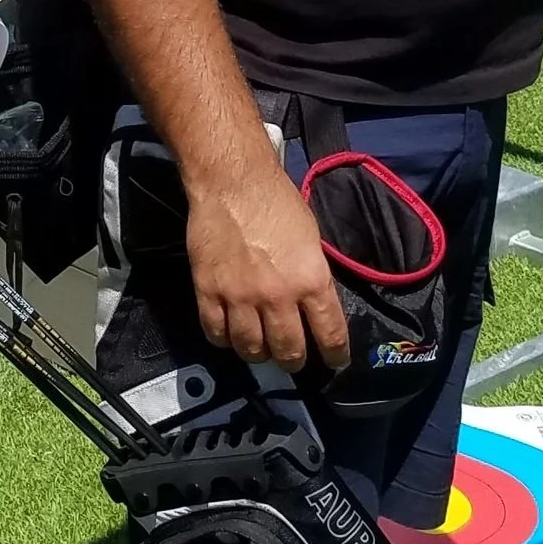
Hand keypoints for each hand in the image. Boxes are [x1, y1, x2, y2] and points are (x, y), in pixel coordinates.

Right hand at [185, 155, 349, 373]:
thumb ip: (313, 278)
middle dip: (294, 360)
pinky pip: (216, 334)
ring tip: (260, 347)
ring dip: (259, 353)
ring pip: (252, 350)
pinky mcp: (208, 292)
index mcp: (311, 280)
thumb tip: (314, 308)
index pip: (330, 335)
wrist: (232, 181)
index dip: (335, 356)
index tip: (334, 362)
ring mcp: (240, 297)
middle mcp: (278, 296)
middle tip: (292, 357)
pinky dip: (225, 339)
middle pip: (288, 351)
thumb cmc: (278, 203)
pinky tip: (230, 332)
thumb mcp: (311, 240)